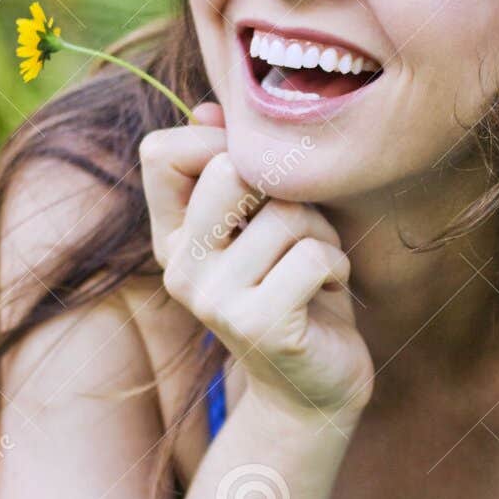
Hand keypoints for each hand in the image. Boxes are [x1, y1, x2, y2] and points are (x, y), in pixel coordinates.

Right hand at [139, 102, 374, 421]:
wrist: (313, 390)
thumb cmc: (298, 293)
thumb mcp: (265, 224)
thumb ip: (236, 168)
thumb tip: (211, 108)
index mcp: (172, 237)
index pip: (161, 152)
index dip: (219, 146)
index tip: (260, 183)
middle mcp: (180, 267)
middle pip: (229, 170)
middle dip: (289, 191)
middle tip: (302, 230)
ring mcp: (213, 299)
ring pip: (288, 215)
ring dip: (324, 236)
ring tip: (319, 269)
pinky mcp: (257, 325)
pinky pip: (313, 257)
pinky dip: (337, 268)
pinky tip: (329, 294)